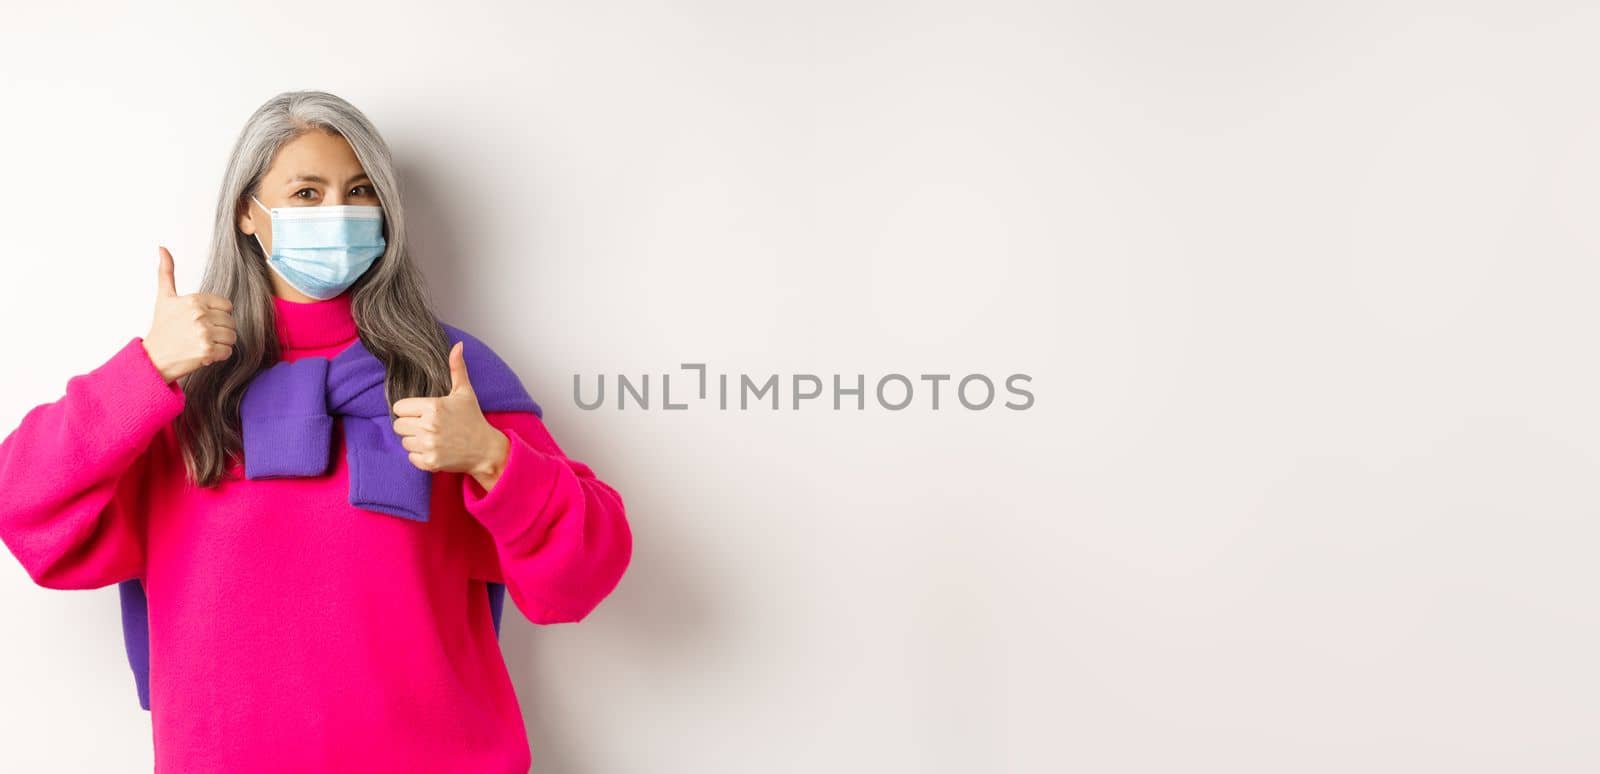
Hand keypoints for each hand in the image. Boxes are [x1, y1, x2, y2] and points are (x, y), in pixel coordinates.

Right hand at [143, 246, 237, 383]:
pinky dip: (219, 355)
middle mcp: (200, 315)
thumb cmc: (162, 328)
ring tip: (203, 342)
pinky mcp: (207, 351)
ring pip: (232, 336)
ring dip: (221, 342)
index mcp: (194, 300)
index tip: (203, 320)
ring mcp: (204, 333)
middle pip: (231, 321)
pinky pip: (229, 351)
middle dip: (220, 329)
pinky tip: (204, 353)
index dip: (218, 314)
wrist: (154, 357)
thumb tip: (162, 248)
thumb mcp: (164, 298)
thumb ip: (166, 272)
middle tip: (202, 334)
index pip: (227, 306)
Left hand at [391, 341, 510, 483]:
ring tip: (432, 437)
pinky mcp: (429, 462)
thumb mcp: (464, 392)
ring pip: (404, 441)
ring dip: (415, 440)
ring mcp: (429, 445)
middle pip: (398, 425)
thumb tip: (457, 345)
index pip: (399, 408)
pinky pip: (411, 457)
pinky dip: (419, 455)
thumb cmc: (473, 419)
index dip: (409, 409)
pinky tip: (434, 449)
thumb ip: (456, 368)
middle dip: (410, 425)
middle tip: (427, 425)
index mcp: (433, 406)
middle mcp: (428, 426)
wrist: (486, 450)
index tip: (421, 412)